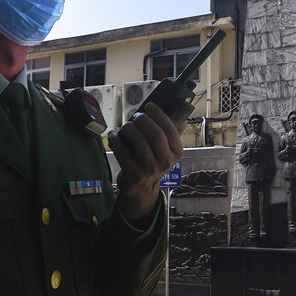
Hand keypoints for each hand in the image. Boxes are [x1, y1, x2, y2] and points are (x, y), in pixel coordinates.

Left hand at [107, 102, 184, 220]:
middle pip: (156, 135)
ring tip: (126, 126)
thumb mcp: (166, 151)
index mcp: (176, 153)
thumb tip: (181, 117)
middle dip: (144, 120)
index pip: (170, 130)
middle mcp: (165, 162)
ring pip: (139, 142)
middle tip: (136, 116)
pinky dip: (116, 140)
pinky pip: (122, 152)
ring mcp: (149, 170)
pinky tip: (114, 135)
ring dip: (129, 128)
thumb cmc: (153, 162)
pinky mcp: (133, 175)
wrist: (141, 188)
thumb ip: (172, 135)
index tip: (149, 106)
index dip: (159, 115)